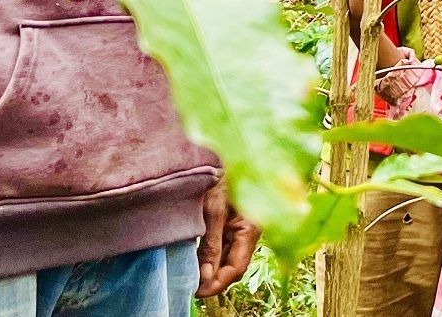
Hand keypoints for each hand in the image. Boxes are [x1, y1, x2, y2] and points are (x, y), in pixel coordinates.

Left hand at [197, 179, 259, 297]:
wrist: (232, 150)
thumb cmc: (224, 175)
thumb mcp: (213, 210)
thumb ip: (211, 244)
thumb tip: (205, 276)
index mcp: (251, 230)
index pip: (236, 268)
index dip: (217, 284)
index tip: (196, 292)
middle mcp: (251, 232)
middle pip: (234, 265)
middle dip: (214, 278)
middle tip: (190, 285)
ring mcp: (244, 227)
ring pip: (230, 256)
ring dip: (213, 267)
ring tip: (191, 272)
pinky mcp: (235, 221)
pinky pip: (227, 244)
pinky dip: (214, 254)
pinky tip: (199, 255)